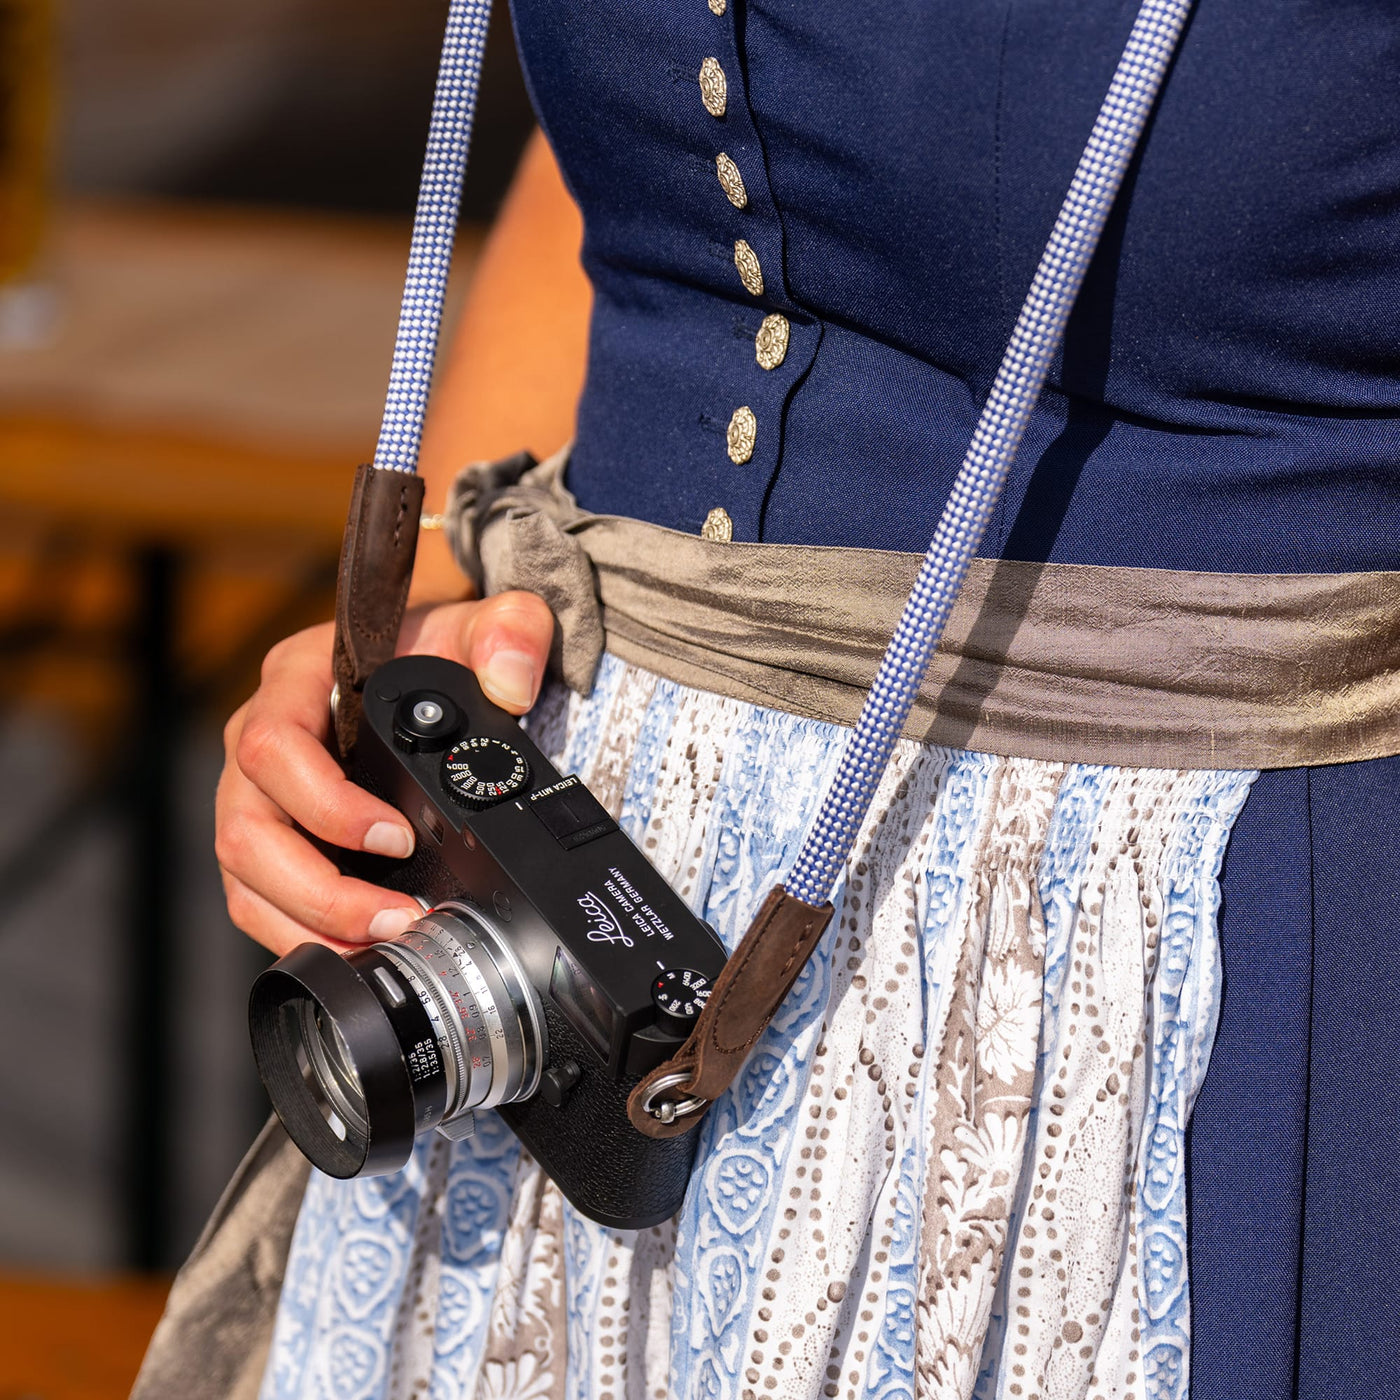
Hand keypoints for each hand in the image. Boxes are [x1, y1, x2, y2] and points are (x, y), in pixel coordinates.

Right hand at [216, 592, 553, 955]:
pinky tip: (360, 948)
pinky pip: (259, 898)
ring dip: (310, 922)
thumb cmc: (437, 646)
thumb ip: (508, 631)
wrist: (427, 666)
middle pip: (246, 829)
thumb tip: (512, 683)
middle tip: (398, 914)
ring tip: (385, 941)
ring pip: (245, 874)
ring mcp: (257, 793)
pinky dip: (303, 932)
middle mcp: (258, 738)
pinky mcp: (271, 837)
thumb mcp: (479, 623)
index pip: (273, 747)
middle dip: (319, 889)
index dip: (324, 804)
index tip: (396, 839)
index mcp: (295, 683)